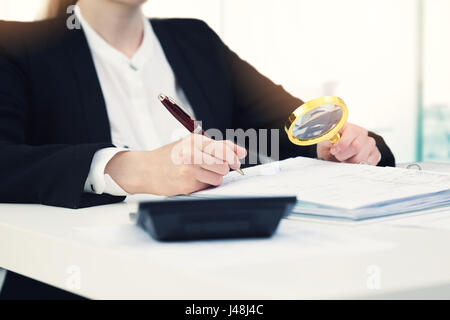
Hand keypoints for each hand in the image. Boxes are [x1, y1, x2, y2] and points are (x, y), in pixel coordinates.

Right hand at [105, 134, 246, 194]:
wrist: (146, 169)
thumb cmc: (169, 156)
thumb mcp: (189, 144)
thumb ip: (215, 146)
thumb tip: (240, 153)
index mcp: (194, 141)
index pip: (223, 147)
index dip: (235, 155)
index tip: (239, 158)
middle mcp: (192, 154)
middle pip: (224, 164)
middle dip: (225, 167)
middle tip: (218, 166)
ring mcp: (189, 170)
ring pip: (218, 177)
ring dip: (214, 177)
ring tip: (202, 173)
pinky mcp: (187, 184)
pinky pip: (207, 186)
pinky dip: (204, 184)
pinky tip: (193, 179)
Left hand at [317, 123, 380, 164]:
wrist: (337, 152)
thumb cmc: (331, 146)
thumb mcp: (325, 142)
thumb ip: (328, 141)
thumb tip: (331, 144)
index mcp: (349, 127)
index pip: (351, 132)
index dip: (341, 144)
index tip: (333, 151)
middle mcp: (362, 133)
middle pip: (356, 146)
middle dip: (344, 155)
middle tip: (337, 157)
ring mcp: (370, 143)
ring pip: (361, 157)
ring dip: (350, 162)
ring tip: (344, 159)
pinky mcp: (375, 153)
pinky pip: (369, 163)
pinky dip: (358, 166)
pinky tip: (352, 162)